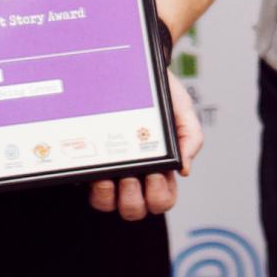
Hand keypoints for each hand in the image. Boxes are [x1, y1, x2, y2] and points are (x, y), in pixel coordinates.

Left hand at [90, 72, 202, 220]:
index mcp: (160, 169)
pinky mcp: (89, 161)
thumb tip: (186, 170)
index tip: (158, 171)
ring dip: (109, 197)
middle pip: (135, 210)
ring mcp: (109, 170)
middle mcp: (134, 176)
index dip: (160, 195)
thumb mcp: (182, 110)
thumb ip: (190, 137)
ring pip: (107, 205)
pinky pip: (85, 186)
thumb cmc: (160, 93)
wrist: (133, 66)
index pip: (162, 199)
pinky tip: (96, 168)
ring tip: (111, 176)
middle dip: (135, 199)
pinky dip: (91, 183)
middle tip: (133, 175)